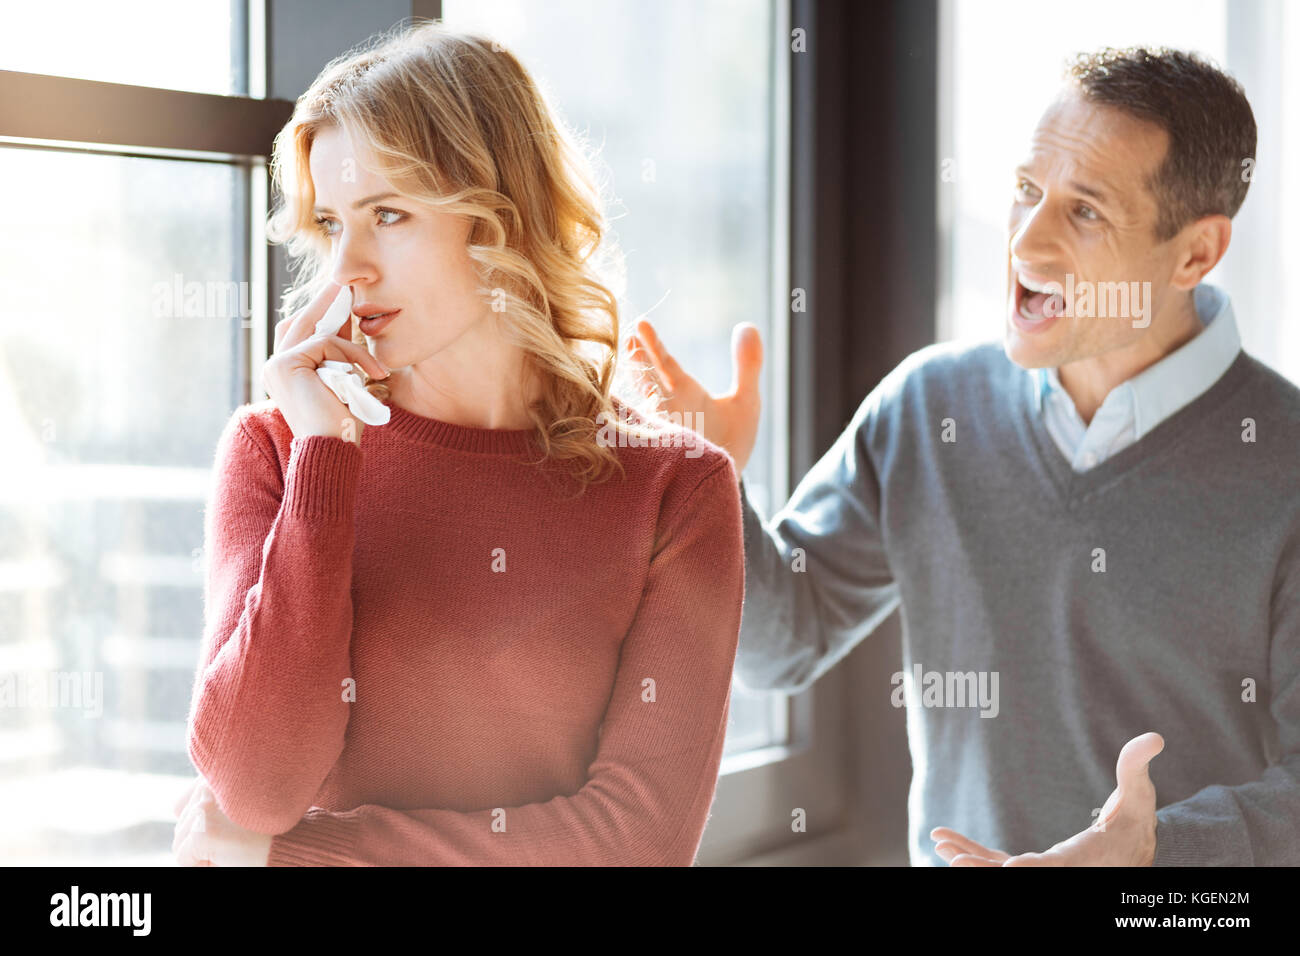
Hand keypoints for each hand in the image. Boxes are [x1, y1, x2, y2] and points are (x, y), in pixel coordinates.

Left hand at [172, 776, 272, 866]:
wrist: (292, 845)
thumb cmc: (268, 828)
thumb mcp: (238, 803)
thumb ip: (209, 797)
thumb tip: (176, 810)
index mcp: (218, 773)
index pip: (180, 805)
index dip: (198, 824)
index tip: (225, 827)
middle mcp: (209, 785)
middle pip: (180, 825)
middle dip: (200, 839)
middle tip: (233, 840)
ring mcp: (204, 809)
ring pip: (179, 843)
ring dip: (200, 853)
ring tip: (231, 847)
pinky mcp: (203, 833)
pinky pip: (183, 859)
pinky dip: (198, 866)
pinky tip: (226, 858)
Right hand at [264, 281, 389, 445]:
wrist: (333, 448)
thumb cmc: (343, 422)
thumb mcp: (344, 377)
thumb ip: (340, 351)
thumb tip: (349, 318)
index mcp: (286, 371)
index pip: (304, 332)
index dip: (325, 314)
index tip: (343, 295)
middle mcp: (275, 365)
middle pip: (302, 323)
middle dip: (326, 302)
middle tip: (344, 282)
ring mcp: (276, 363)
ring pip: (317, 333)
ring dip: (351, 345)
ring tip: (374, 355)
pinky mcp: (285, 363)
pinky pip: (326, 343)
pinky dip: (354, 356)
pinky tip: (374, 373)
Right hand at [627, 320, 762, 471]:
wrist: (725, 481)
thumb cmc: (731, 439)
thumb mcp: (746, 401)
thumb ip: (747, 365)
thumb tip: (749, 325)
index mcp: (683, 392)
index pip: (664, 363)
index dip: (654, 345)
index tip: (641, 325)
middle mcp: (668, 410)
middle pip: (648, 382)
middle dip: (639, 364)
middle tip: (628, 340)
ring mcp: (663, 434)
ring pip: (643, 412)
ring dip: (635, 397)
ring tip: (621, 379)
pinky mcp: (665, 459)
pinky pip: (647, 446)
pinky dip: (638, 435)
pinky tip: (626, 425)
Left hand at [930, 732, 1163, 866]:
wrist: (1135, 848)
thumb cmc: (1137, 819)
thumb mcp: (1140, 794)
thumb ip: (1136, 766)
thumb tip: (1154, 738)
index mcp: (1087, 857)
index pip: (1058, 868)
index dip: (1034, 870)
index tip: (1009, 870)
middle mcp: (1064, 871)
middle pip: (1023, 876)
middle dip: (987, 870)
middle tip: (955, 860)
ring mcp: (1047, 873)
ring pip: (1003, 871)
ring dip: (973, 860)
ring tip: (942, 847)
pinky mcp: (1034, 867)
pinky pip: (998, 863)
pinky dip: (975, 854)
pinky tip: (946, 841)